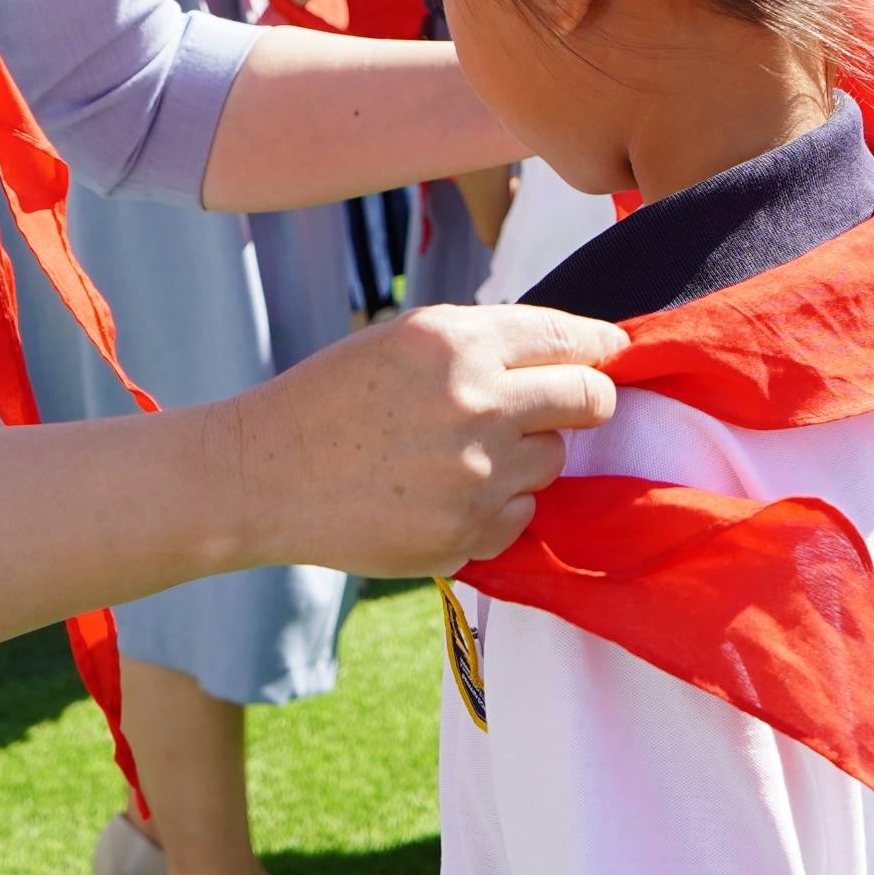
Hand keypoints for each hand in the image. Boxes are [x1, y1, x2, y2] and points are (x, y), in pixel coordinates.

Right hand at [230, 303, 623, 577]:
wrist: (262, 475)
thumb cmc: (329, 397)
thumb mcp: (403, 339)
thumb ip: (483, 342)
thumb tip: (569, 354)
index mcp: (459, 343)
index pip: (571, 341)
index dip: (600, 348)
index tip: (612, 355)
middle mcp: (478, 405)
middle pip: (589, 402)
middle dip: (587, 401)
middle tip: (568, 406)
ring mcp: (477, 477)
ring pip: (552, 463)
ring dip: (525, 457)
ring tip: (460, 454)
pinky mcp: (467, 535)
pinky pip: (520, 517)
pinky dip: (495, 507)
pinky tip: (440, 494)